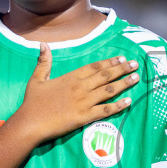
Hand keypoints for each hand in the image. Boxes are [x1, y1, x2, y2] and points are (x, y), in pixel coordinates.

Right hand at [9, 45, 137, 143]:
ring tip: (136, 78)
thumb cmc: (32, 102)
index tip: (121, 58)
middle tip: (135, 64)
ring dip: (124, 83)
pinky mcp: (85, 117)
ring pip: (109, 90)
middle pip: (105, 75)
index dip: (109, 62)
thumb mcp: (36, 79)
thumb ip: (44, 62)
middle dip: (122, 69)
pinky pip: (106, 110)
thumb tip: (43, 45)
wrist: (30, 123)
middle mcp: (80, 87)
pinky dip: (118, 105)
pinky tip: (129, 101)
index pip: (94, 67)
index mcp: (70, 77)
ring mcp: (84, 102)